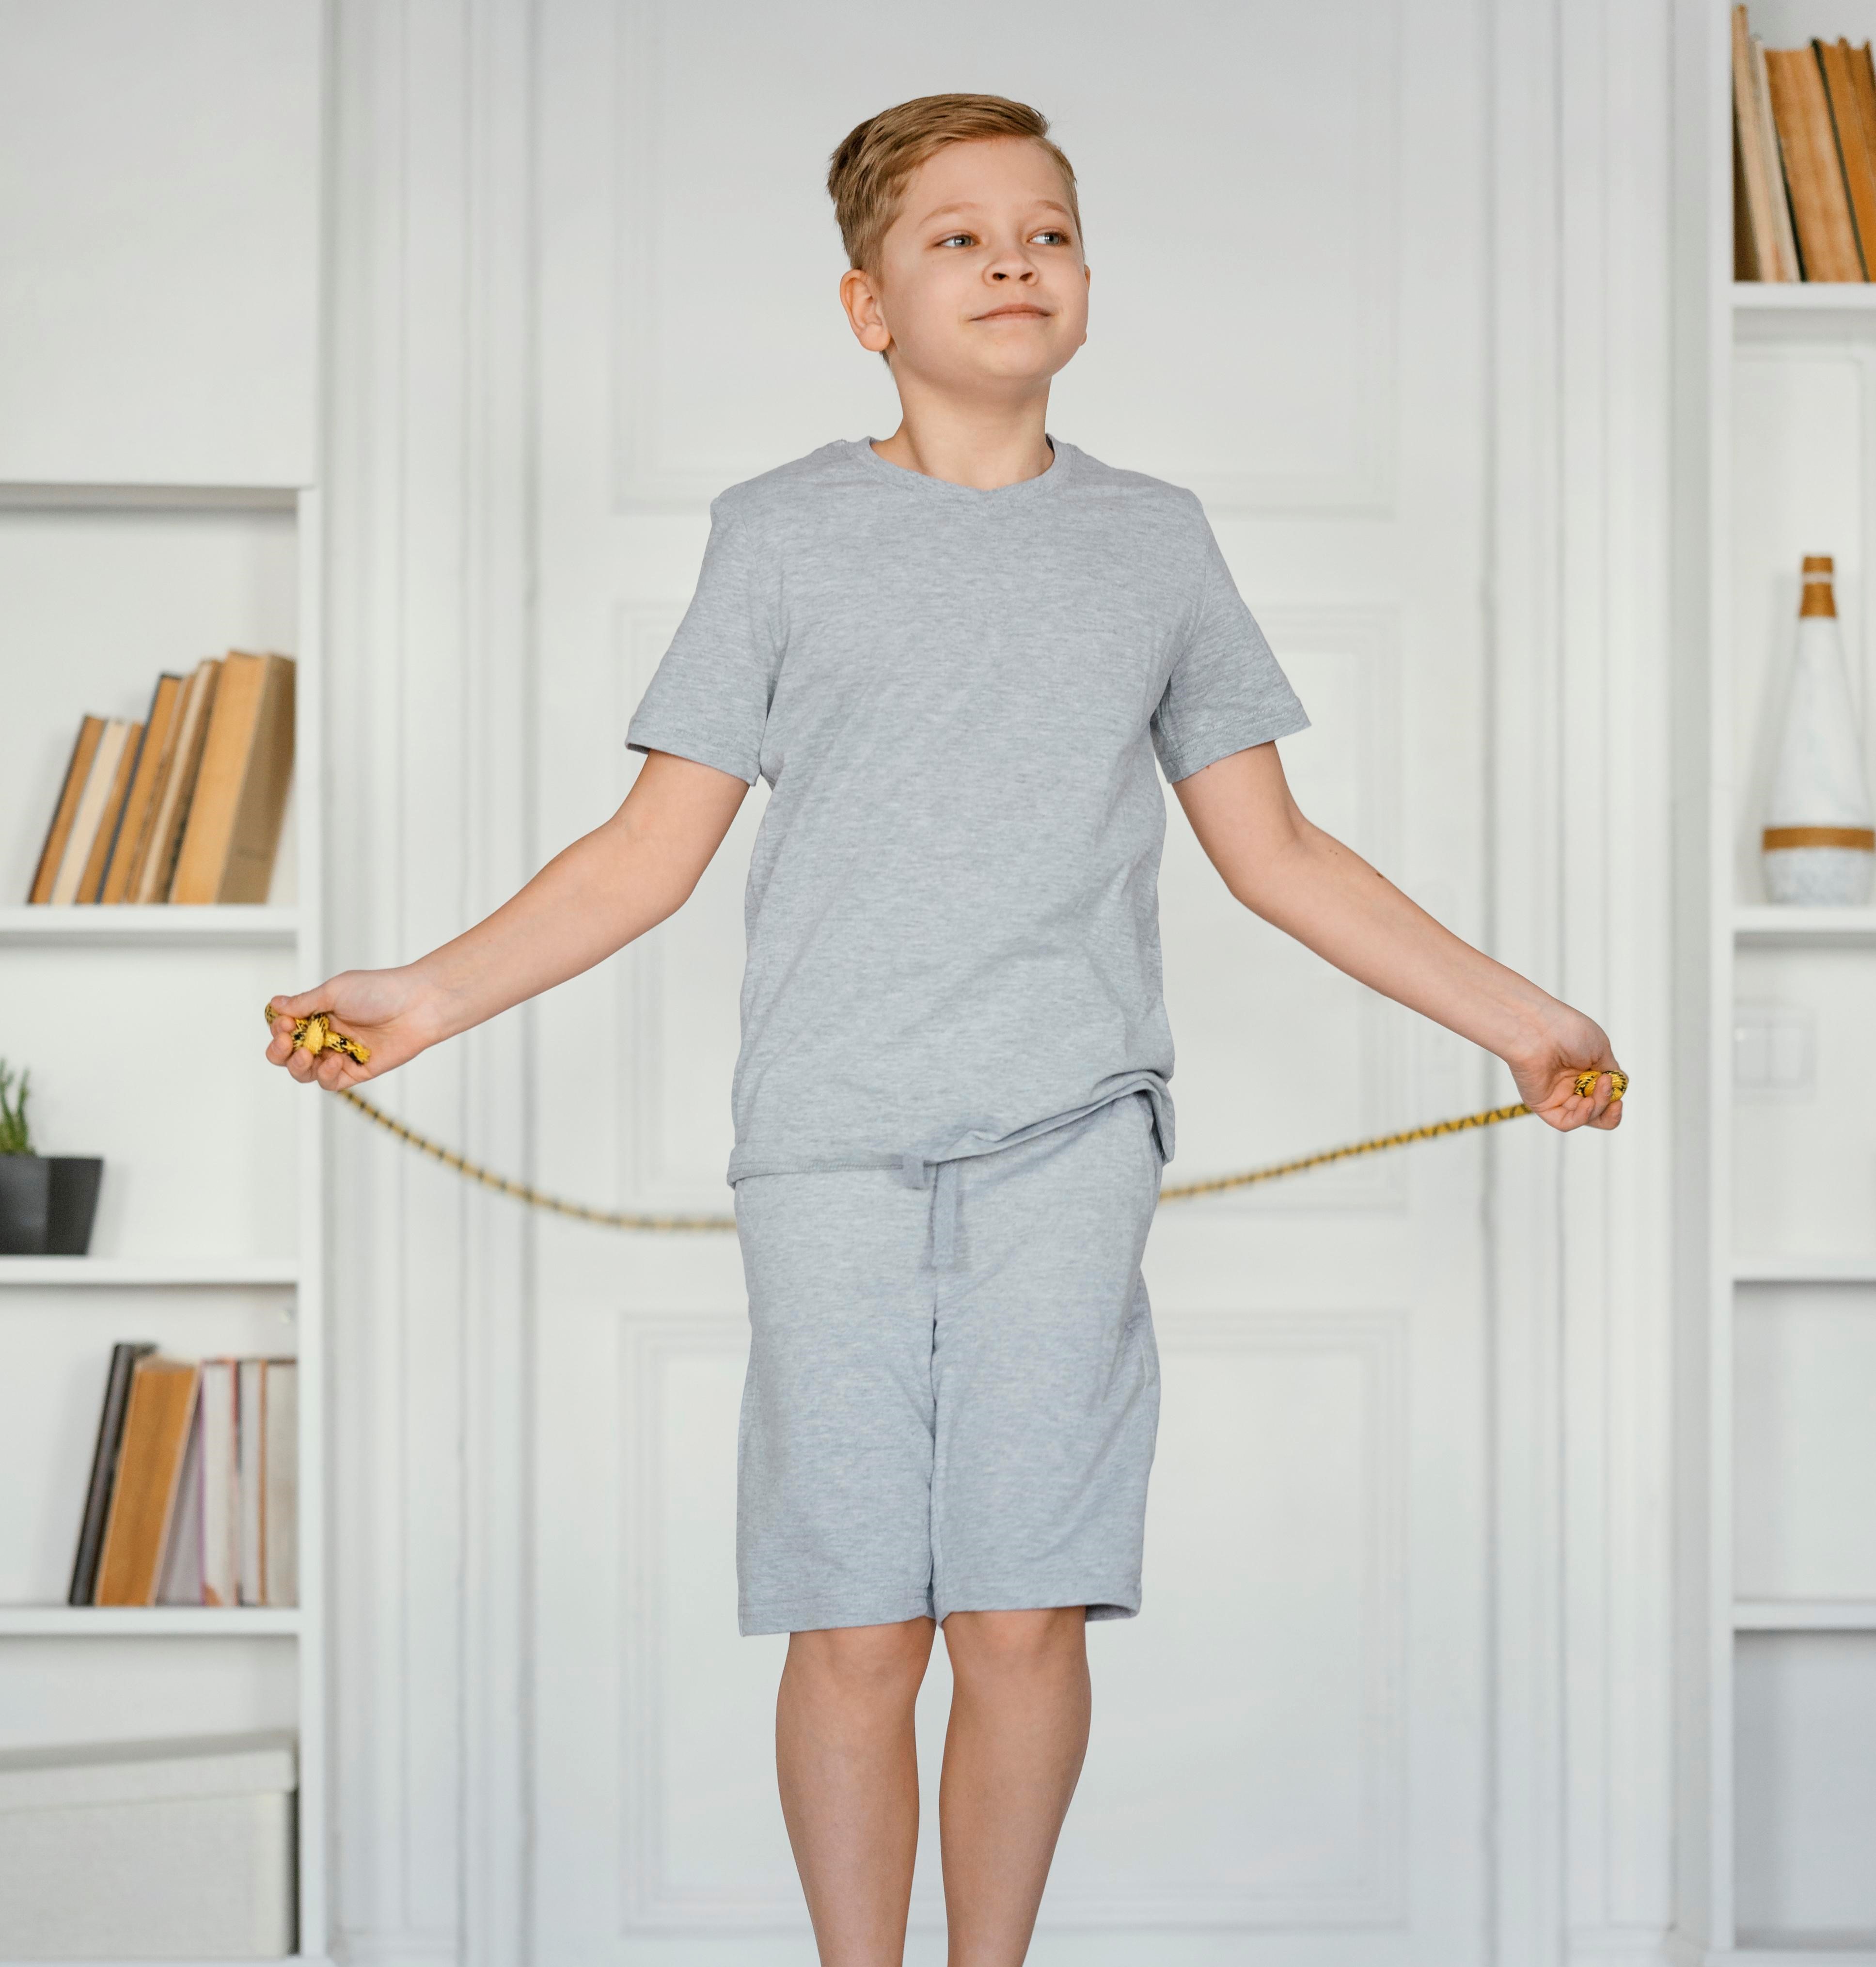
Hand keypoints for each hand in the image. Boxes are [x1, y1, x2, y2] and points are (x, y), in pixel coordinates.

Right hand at [264, 967, 441, 1091]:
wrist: (416, 1005)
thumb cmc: (379, 991)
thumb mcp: (335, 991)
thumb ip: (304, 1004)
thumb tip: (274, 1005)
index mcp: (319, 1014)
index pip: (286, 1029)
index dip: (279, 1031)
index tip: (285, 1025)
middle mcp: (328, 1035)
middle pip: (289, 1055)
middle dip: (280, 1052)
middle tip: (288, 1042)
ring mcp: (342, 1054)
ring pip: (306, 1072)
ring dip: (298, 1065)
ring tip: (305, 1053)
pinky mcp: (358, 1070)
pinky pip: (331, 1082)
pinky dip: (326, 1075)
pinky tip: (333, 1061)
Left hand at [1506, 1004, 1625, 1131]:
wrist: (1539, 1028)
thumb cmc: (1567, 1031)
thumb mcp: (1600, 1049)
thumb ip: (1611, 1072)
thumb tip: (1618, 1086)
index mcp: (1584, 1068)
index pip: (1604, 1094)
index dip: (1614, 1098)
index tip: (1619, 1092)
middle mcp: (1570, 1083)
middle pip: (1596, 1111)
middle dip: (1610, 1111)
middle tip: (1616, 1101)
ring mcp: (1557, 1094)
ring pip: (1585, 1116)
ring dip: (1599, 1107)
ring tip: (1600, 1086)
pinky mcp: (1542, 1103)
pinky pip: (1565, 1121)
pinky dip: (1581, 1117)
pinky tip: (1587, 1104)